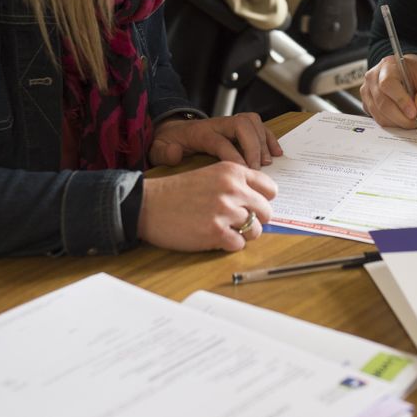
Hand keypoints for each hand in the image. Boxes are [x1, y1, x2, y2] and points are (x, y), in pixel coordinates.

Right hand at [139, 161, 277, 251]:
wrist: (147, 204)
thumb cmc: (177, 192)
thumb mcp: (210, 175)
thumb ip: (236, 184)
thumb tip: (260, 203)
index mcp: (232, 171)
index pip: (270, 188)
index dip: (263, 200)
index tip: (253, 206)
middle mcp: (232, 188)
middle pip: (266, 211)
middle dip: (255, 220)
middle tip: (237, 223)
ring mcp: (225, 210)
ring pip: (255, 230)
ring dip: (243, 234)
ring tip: (225, 230)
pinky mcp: (215, 232)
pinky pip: (239, 244)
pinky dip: (229, 245)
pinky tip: (214, 238)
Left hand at [149, 112, 282, 168]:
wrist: (174, 131)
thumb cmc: (170, 143)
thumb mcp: (159, 149)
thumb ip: (164, 152)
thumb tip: (175, 153)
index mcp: (200, 132)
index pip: (220, 141)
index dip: (233, 156)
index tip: (243, 172)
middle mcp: (218, 124)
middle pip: (241, 124)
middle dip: (252, 145)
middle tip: (257, 168)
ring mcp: (229, 123)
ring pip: (252, 122)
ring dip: (263, 140)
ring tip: (268, 162)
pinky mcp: (238, 127)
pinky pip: (258, 126)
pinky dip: (269, 138)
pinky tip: (276, 153)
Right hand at [360, 53, 416, 128]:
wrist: (405, 73)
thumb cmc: (413, 73)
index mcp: (387, 66)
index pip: (388, 84)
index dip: (401, 100)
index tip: (414, 113)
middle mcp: (372, 78)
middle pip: (382, 103)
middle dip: (402, 118)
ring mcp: (367, 92)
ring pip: (379, 115)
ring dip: (398, 123)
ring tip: (414, 122)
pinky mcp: (366, 104)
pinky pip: (378, 119)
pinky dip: (393, 124)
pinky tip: (404, 120)